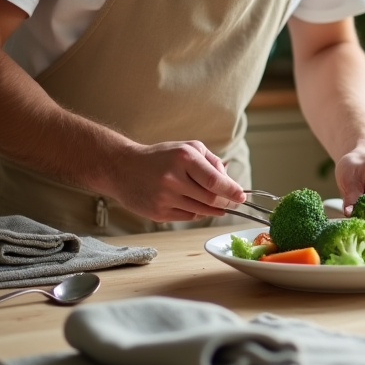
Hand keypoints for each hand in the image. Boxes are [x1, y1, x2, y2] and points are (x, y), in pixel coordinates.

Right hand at [99, 140, 247, 222]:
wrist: (122, 168)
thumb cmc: (160, 157)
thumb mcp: (187, 148)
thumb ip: (212, 162)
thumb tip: (229, 182)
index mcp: (184, 158)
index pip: (215, 181)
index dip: (232, 191)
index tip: (242, 197)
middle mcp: (173, 178)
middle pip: (211, 199)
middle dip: (225, 202)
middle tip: (232, 202)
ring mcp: (164, 198)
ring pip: (201, 211)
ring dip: (213, 209)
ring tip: (216, 204)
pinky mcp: (158, 213)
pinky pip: (188, 217)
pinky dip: (197, 213)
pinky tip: (195, 204)